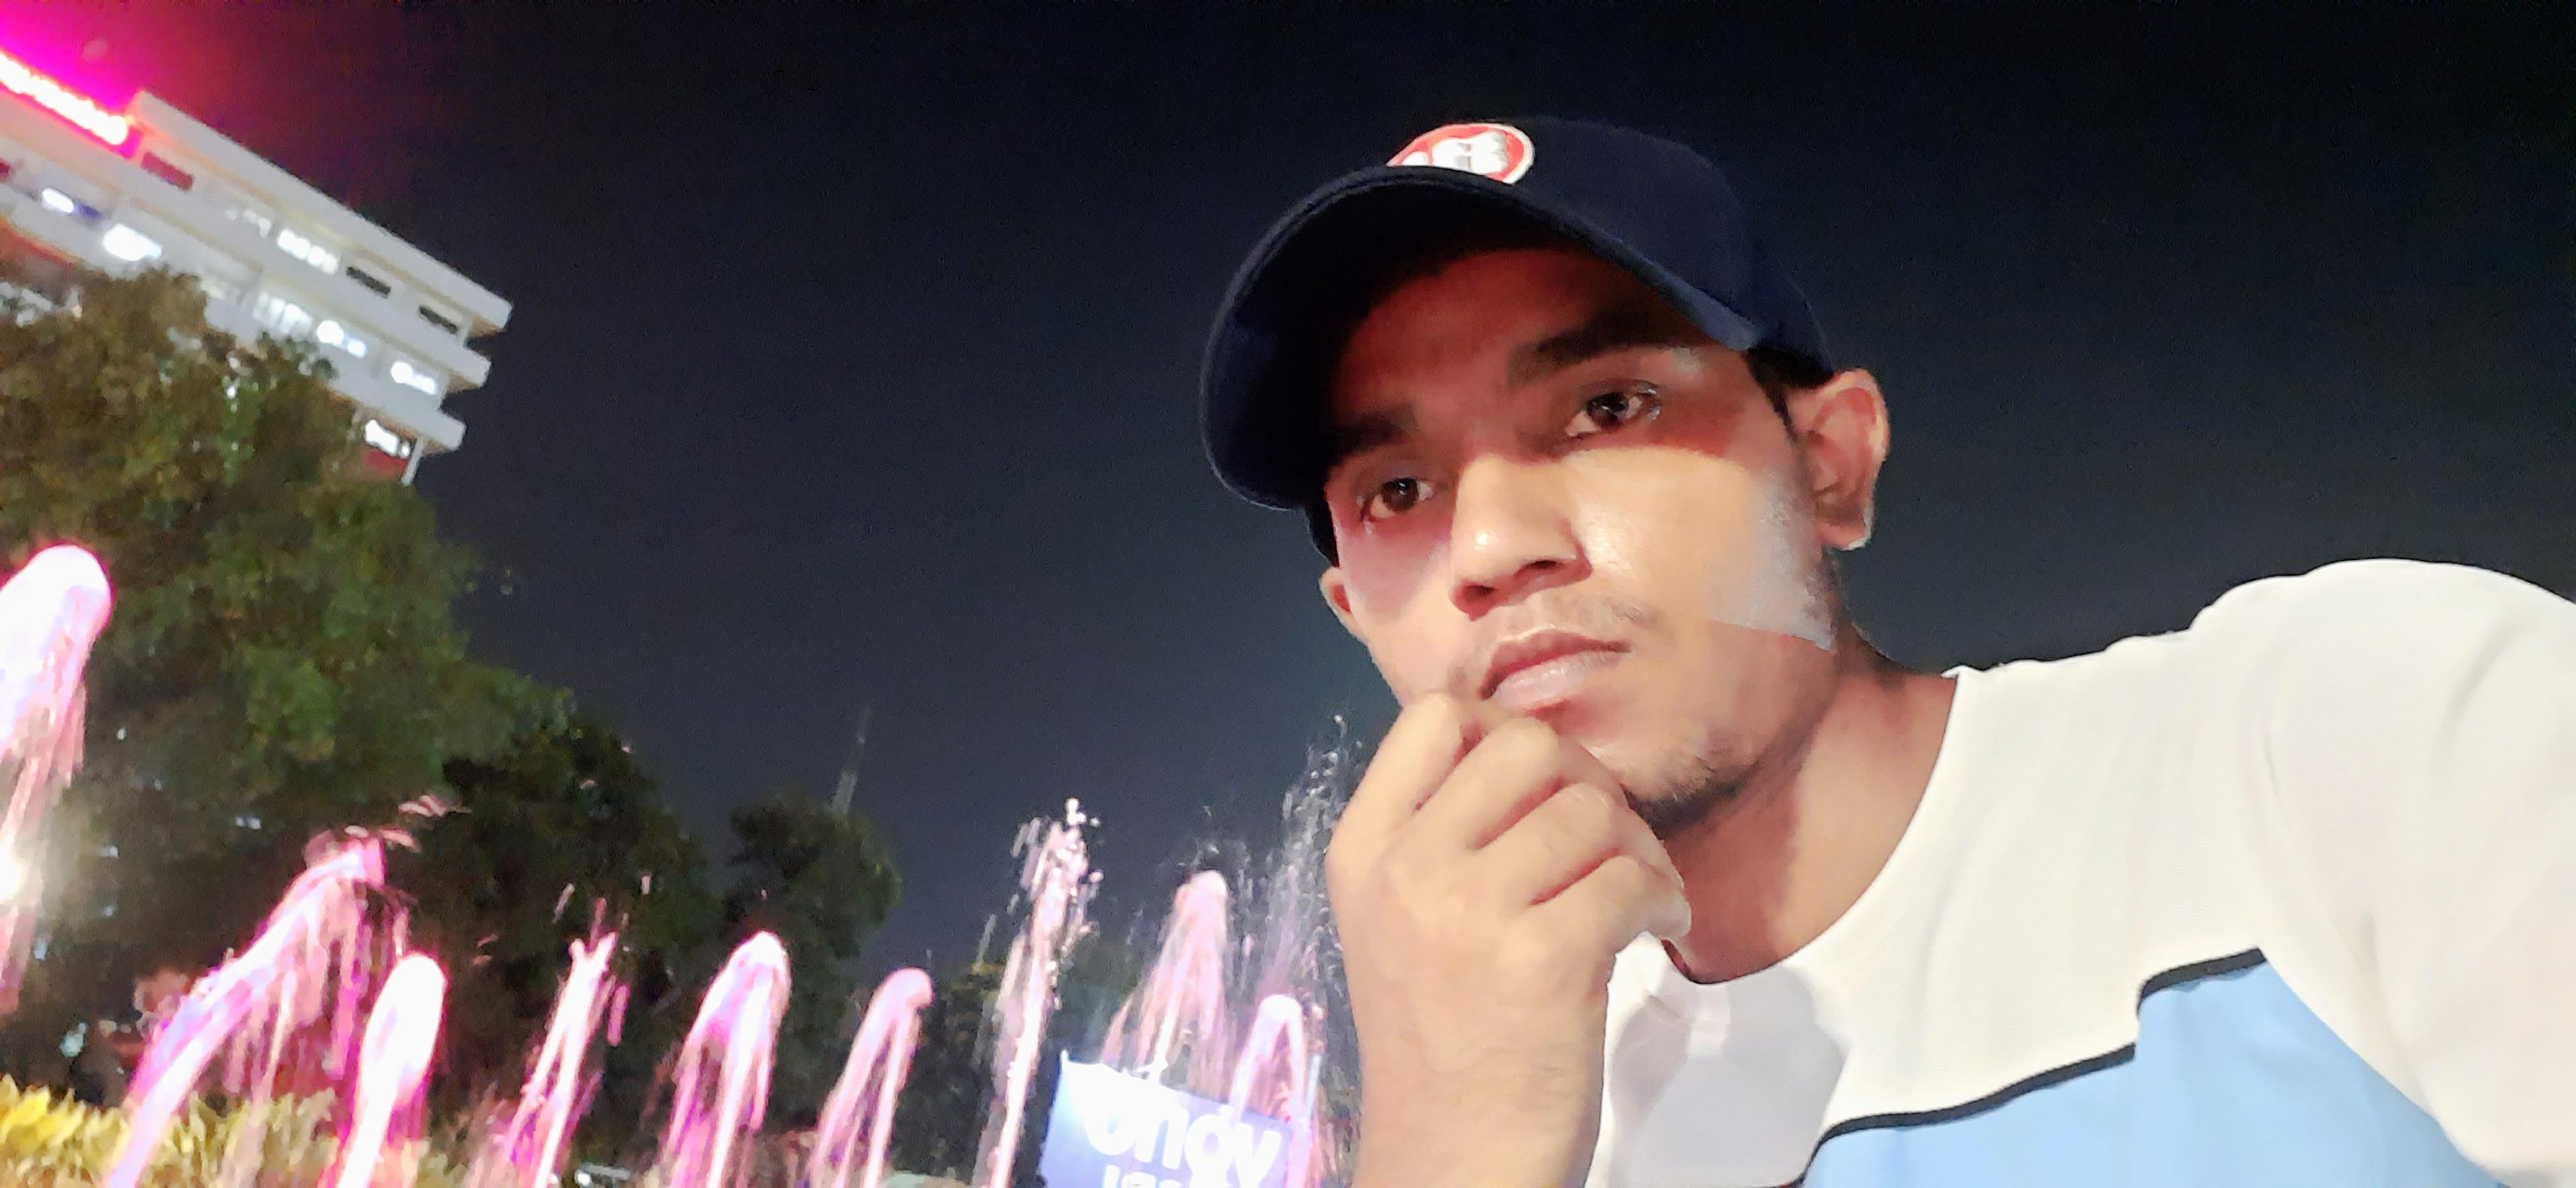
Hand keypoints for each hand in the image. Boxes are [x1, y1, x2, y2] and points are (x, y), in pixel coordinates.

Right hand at [1328, 694, 1690, 1187]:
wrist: (1450, 1165)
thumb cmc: (1437, 1046)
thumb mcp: (1396, 923)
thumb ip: (1438, 837)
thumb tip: (1538, 755)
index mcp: (1362, 852)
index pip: (1432, 717)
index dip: (1504, 729)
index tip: (1539, 785)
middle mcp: (1407, 869)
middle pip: (1525, 745)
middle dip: (1585, 781)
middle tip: (1603, 839)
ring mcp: (1471, 912)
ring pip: (1593, 809)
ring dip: (1638, 847)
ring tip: (1635, 896)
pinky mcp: (1545, 960)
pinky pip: (1634, 878)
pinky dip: (1667, 898)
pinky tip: (1658, 930)